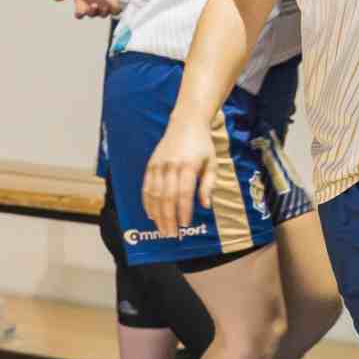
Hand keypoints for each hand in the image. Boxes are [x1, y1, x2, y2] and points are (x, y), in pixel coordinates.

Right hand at [51, 0, 121, 18]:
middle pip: (91, 14)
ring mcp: (103, 9)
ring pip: (103, 14)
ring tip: (104, 5)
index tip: (80, 11)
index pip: (79, 15)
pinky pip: (115, 11)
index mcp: (82, 7)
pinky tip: (114, 5)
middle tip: (94, 4)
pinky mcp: (112, 6)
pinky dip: (115, 9)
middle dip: (92, 10)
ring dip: (103, 11)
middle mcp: (92, 10)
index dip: (80, 13)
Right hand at [142, 115, 215, 236]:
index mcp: (189, 165)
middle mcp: (171, 165)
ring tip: (162, 229)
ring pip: (154, 194)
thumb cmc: (202, 146)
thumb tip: (205, 206)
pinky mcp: (151, 164)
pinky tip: (151, 215)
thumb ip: (208, 185)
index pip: (184, 193)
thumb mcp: (212, 163)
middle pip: (167, 197)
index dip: (183, 211)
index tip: (185, 226)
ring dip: (157, 214)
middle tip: (171, 234)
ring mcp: (159, 164)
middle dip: (169, 218)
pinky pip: (146, 187)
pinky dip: (147, 203)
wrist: (186, 123)